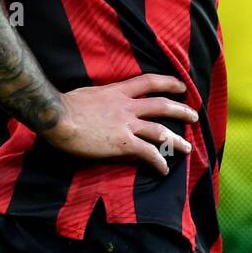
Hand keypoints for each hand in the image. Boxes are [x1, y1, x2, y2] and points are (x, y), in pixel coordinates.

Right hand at [41, 74, 196, 174]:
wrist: (57, 116)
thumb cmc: (63, 106)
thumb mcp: (87, 94)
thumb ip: (101, 98)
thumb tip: (102, 103)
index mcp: (116, 91)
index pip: (148, 82)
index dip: (167, 82)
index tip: (181, 86)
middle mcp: (126, 106)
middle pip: (161, 105)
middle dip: (180, 109)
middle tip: (194, 115)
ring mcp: (126, 125)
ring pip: (160, 130)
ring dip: (176, 140)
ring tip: (187, 148)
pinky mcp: (122, 143)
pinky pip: (147, 153)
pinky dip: (158, 161)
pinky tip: (164, 170)